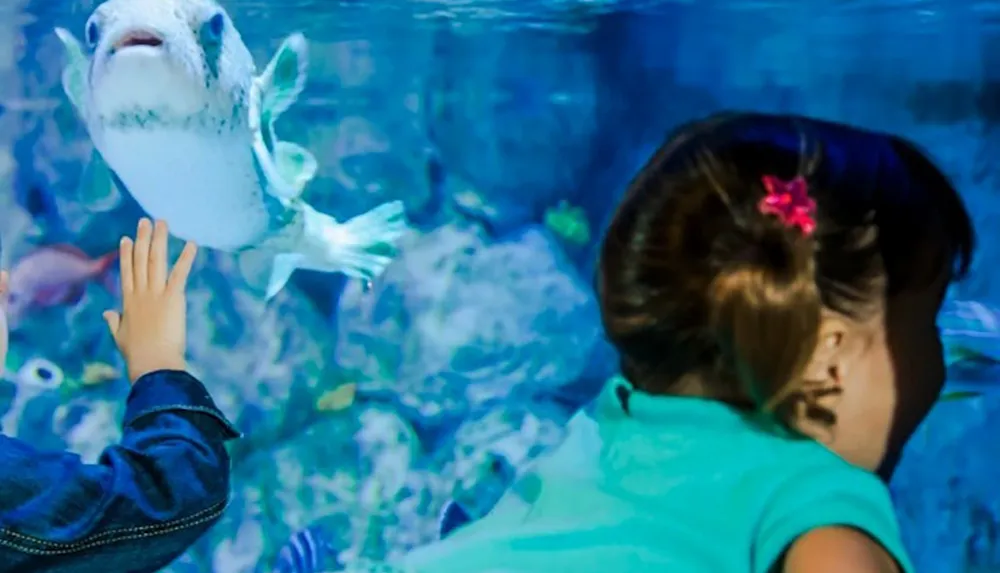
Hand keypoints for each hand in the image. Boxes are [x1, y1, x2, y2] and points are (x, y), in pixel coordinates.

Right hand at [103, 218, 197, 383]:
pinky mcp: (173, 297)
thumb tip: (107, 313)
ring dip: (160, 240)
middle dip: (143, 239)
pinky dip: (186, 258)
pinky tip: (192, 244)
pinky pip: (180, 273)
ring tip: (162, 223)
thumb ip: (114, 322)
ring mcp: (156, 293)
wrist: (152, 362)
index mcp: (129, 302)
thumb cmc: (137, 354)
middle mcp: (141, 293)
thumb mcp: (120, 336)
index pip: (127, 272)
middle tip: (145, 221)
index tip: (127, 238)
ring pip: (157, 260)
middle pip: (141, 260)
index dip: (127, 254)